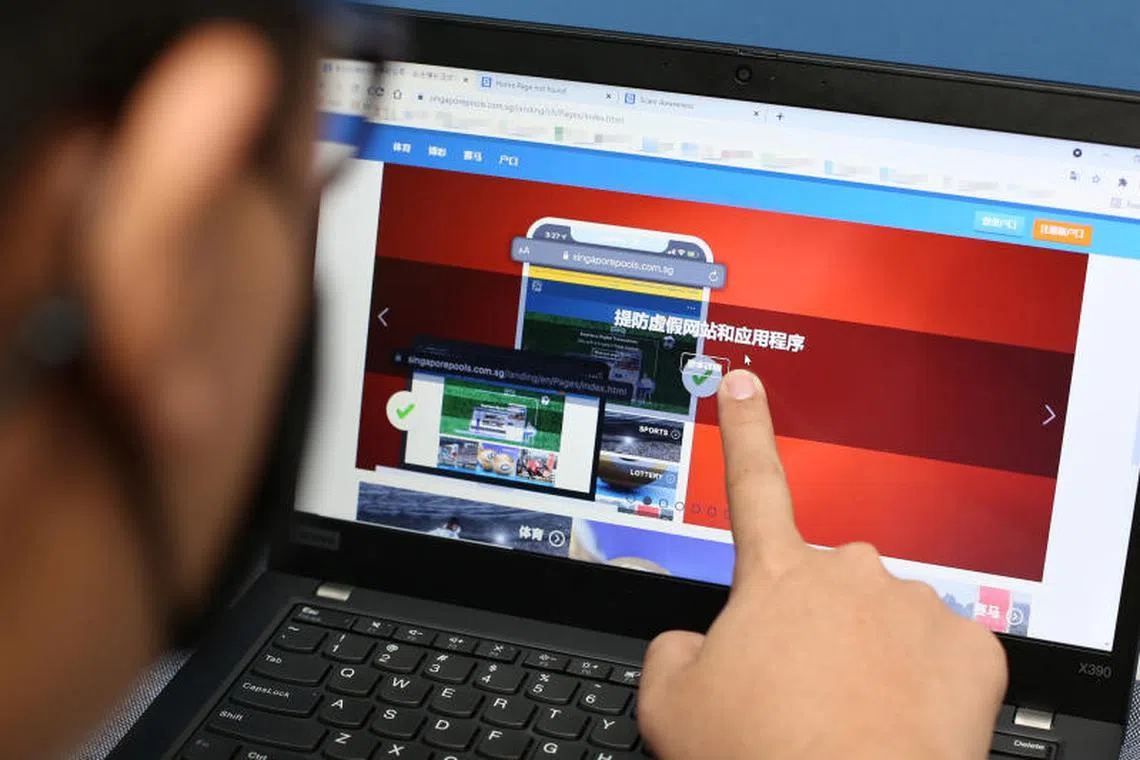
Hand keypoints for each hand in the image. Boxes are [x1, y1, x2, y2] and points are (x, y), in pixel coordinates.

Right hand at [638, 370, 1006, 759]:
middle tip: (799, 691)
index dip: (745, 429)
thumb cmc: (761, 756)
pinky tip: (902, 721)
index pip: (752, 485)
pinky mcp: (972, 648)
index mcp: (775, 577)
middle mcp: (849, 574)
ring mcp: (915, 606)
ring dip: (868, 655)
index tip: (745, 383)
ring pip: (884, 619)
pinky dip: (923, 683)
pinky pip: (941, 653)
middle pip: (824, 584)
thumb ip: (671, 651)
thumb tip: (692, 644)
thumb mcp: (671, 704)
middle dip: (812, 624)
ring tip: (849, 717)